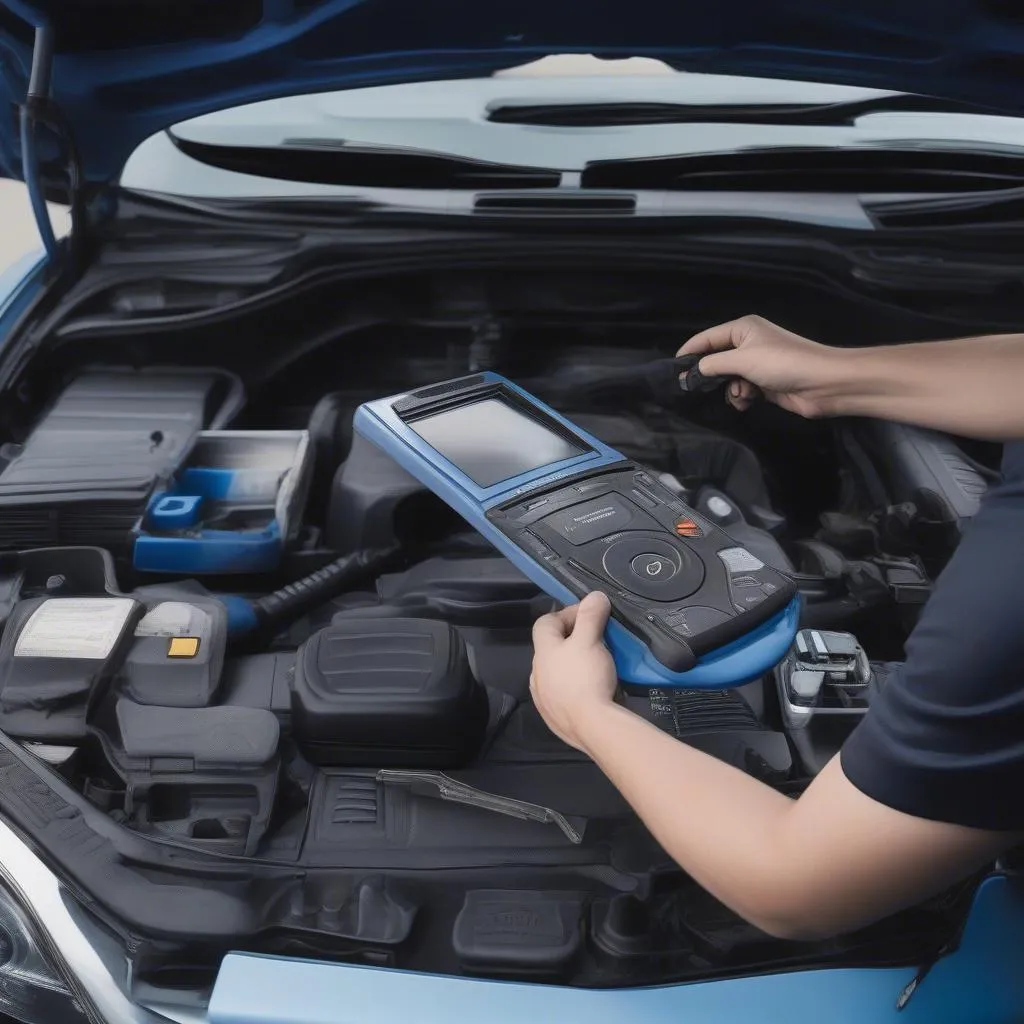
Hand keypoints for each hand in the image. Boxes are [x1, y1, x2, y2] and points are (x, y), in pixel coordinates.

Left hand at [530, 591, 617, 753]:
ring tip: (597, 664)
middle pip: (552, 647)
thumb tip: (595, 596)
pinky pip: (564, 694)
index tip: (590, 615)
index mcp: (542, 652)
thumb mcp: (591, 640)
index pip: (545, 622)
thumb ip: (590, 616)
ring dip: (574, 664)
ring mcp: (544, 697)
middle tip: (597, 639)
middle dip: (573, 639)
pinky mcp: (555, 717)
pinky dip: (577, 686)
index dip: (567, 613)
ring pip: (557, 672)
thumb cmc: (586, 677)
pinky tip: (593, 689)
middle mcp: (537, 673)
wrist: (591, 727)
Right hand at [678, 315, 840, 417]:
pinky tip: (749, 401)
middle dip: (711, 375)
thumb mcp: (742, 359)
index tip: (673, 370)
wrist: (822, 384)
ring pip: (728, 378)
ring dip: (730, 389)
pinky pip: (741, 390)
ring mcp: (757, 364)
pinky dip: (742, 397)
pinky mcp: (765, 384)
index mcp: (743, 328)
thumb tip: (692, 372)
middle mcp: (748, 343)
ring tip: (741, 394)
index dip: (689, 352)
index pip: (707, 337)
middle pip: (716, 359)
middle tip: (698, 389)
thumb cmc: (782, 363)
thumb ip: (713, 364)